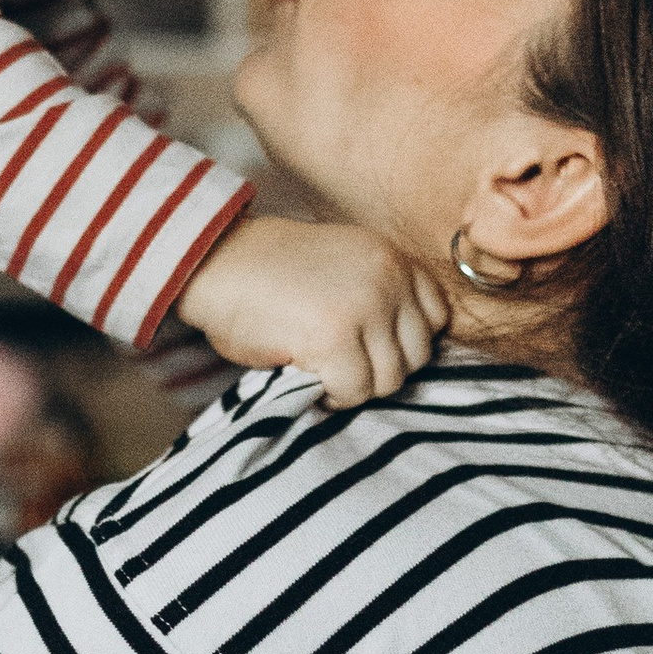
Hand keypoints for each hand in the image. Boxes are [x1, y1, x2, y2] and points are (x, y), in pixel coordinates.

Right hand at [173, 215, 446, 409]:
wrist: (216, 261)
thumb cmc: (272, 273)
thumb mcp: (344, 267)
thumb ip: (380, 296)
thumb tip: (407, 359)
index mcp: (392, 258)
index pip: (437, 318)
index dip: (403, 342)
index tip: (369, 347)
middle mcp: (388, 278)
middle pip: (417, 355)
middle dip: (380, 369)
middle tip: (340, 364)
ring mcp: (365, 307)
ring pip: (390, 379)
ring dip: (356, 386)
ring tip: (323, 371)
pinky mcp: (336, 338)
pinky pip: (354, 391)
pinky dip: (332, 396)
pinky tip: (309, 376)